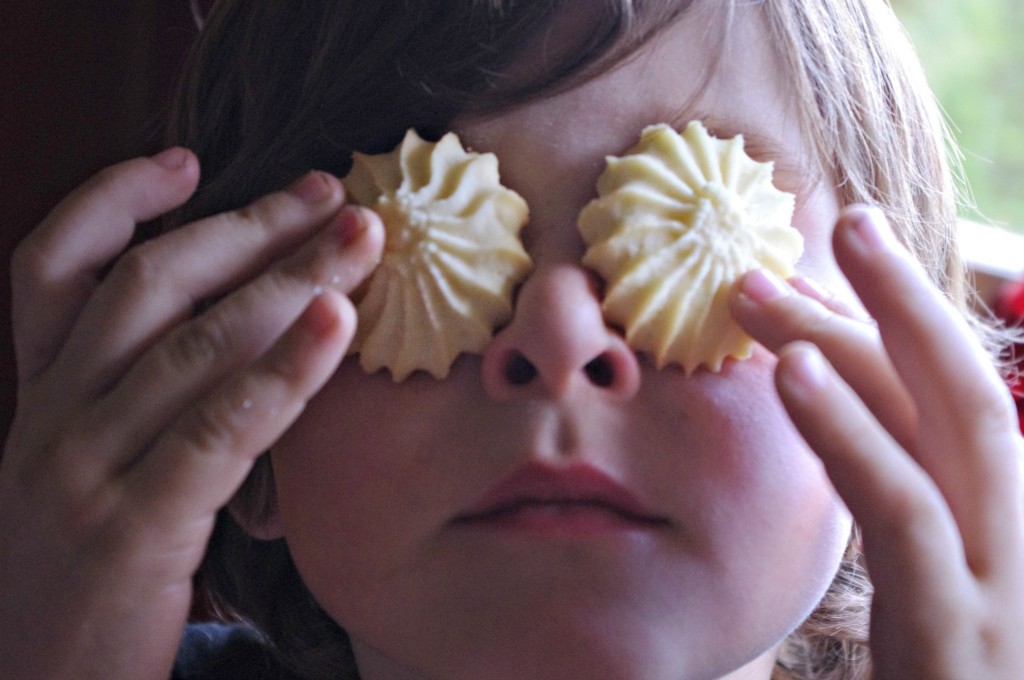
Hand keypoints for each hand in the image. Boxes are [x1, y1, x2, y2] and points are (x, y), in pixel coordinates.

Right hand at [0, 148, 382, 679]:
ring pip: (191, 342)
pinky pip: (220, 427)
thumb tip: (249, 322)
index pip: (49, 266)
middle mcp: (51, 419)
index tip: (188, 159)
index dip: (112, 199)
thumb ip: (142, 397)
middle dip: (248, 228)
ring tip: (360, 240)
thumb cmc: (92, 569)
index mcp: (40, 396)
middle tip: (332, 193)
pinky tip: (335, 325)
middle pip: (147, 285)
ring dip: (287, 278)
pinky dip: (283, 368)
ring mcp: (83, 471)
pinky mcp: (133, 529)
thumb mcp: (95, 467)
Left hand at [732, 206, 1023, 678]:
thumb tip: (820, 415)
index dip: (894, 327)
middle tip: (839, 223)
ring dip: (865, 341)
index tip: (826, 268)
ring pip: (957, 432)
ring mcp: (1004, 593)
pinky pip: (908, 515)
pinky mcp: (965, 639)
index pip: (950, 408)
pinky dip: (853, 434)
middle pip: (965, 394)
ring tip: (767, 285)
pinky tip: (789, 373)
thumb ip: (887, 509)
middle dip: (906, 300)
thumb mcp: (911, 602)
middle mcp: (1018, 547)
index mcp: (998, 530)